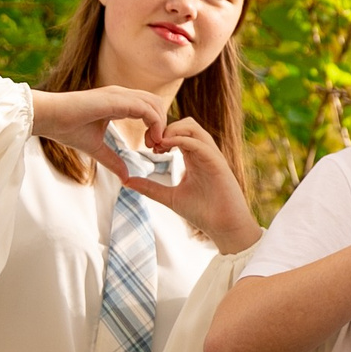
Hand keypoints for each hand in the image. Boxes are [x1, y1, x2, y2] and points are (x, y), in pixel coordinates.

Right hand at [30, 85, 170, 177]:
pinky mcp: (115, 100)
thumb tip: (125, 178)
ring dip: (160, 125)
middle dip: (162, 125)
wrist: (48, 118)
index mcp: (118, 103)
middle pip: (157, 104)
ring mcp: (119, 95)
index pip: (149, 108)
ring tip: (154, 146)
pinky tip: (150, 141)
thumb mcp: (96, 148)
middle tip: (156, 148)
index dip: (156, 127)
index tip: (152, 147)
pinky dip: (154, 124)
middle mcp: (121, 95)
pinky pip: (145, 108)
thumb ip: (112, 161)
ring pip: (155, 104)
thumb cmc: (66, 128)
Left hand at [122, 119, 259, 253]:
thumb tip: (126, 182)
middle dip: (164, 127)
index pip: (178, 132)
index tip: (147, 146)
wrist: (224, 227)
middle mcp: (204, 153)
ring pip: (193, 127)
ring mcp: (211, 156)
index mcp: (194, 157)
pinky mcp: (217, 163)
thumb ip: (150, 187)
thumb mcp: (170, 197)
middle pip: (186, 123)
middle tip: (149, 143)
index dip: (160, 133)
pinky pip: (199, 143)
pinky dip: (181, 140)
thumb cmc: (202, 213)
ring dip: (172, 130)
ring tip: (157, 145)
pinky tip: (165, 148)